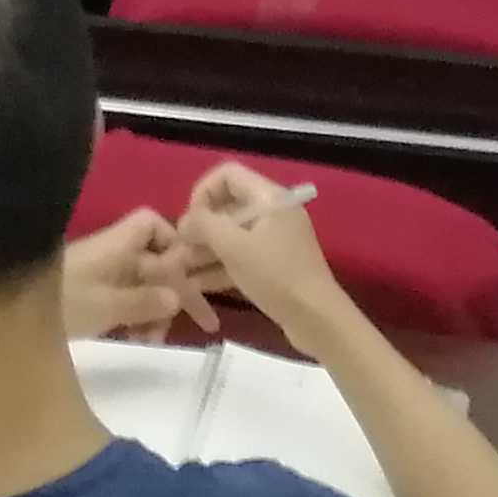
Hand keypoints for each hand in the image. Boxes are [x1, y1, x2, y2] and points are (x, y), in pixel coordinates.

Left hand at [59, 208, 207, 343]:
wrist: (10, 315)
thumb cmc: (62, 302)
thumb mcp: (107, 305)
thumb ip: (144, 300)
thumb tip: (179, 295)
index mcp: (116, 245)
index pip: (152, 225)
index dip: (175, 242)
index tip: (190, 273)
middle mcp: (111, 254)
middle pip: (154, 260)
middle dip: (176, 289)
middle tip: (205, 322)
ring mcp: (101, 274)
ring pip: (143, 284)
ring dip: (156, 310)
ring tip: (156, 340)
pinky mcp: (92, 294)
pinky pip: (126, 299)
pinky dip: (137, 317)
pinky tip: (140, 340)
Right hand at [173, 162, 342, 316]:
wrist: (318, 321)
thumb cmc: (276, 276)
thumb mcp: (235, 247)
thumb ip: (204, 225)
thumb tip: (185, 221)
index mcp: (270, 198)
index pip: (227, 175)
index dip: (202, 192)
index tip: (189, 221)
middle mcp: (273, 214)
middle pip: (227, 207)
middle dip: (200, 228)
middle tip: (179, 251)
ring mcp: (275, 242)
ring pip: (232, 237)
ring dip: (205, 251)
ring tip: (179, 272)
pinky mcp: (274, 268)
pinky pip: (241, 259)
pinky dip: (219, 268)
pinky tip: (195, 286)